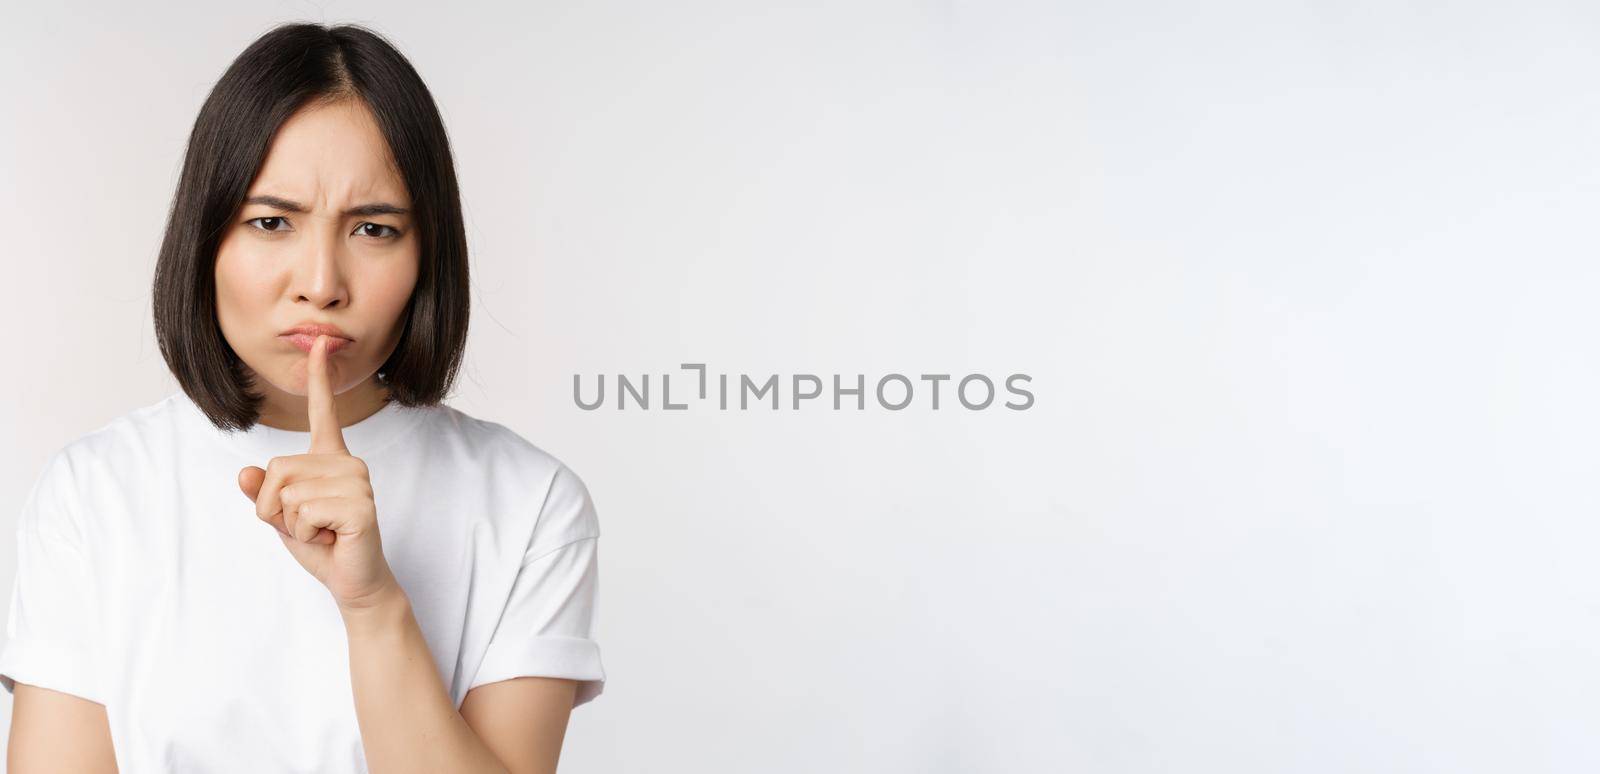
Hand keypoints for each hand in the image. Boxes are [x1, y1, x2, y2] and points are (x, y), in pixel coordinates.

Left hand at [236, 334, 399, 610]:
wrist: (353, 582)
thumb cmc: (321, 546)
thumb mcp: (282, 518)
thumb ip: (264, 494)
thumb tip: (245, 473)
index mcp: (331, 459)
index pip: (324, 413)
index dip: (319, 379)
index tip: (319, 344)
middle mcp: (348, 462)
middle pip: (278, 468)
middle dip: (276, 507)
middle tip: (309, 526)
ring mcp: (357, 481)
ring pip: (288, 493)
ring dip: (292, 524)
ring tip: (321, 532)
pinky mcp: (360, 505)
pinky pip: (303, 512)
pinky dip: (306, 534)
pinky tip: (331, 539)